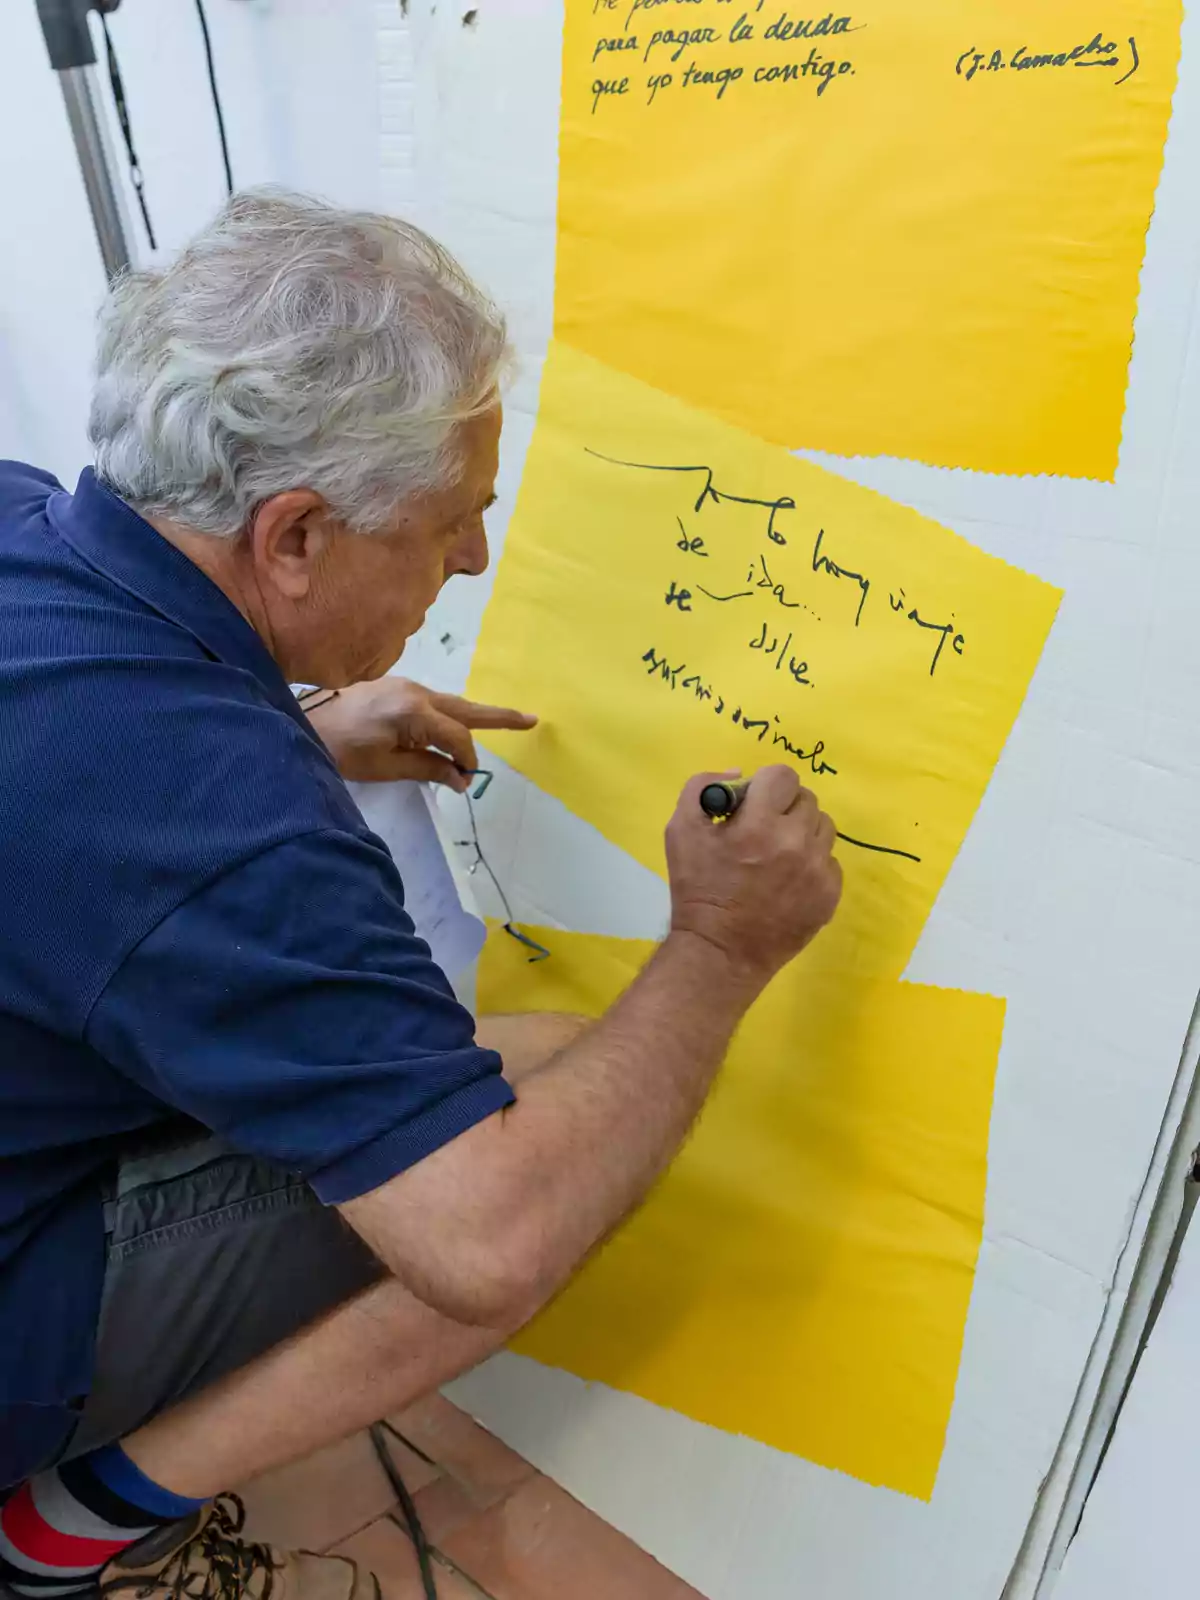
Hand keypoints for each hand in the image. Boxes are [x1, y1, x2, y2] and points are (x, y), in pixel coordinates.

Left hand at [306, 678, 536, 788]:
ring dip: (475, 716)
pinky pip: (433, 701)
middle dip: (499, 716)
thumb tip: (461, 777)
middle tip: (531, 720)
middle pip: (466, 707)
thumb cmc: (342, 750)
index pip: (457, 736)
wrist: (302, 724)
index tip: (466, 780)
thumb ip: (428, 768)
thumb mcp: (386, 768)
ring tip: (506, 721)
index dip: (466, 759)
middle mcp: (415, 691)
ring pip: (450, 702)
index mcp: (414, 711)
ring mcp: (404, 685)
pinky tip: (457, 726)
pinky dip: (450, 715)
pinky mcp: (395, 686)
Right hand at [665, 766, 841, 987]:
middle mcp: (795, 842)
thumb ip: (703, 787)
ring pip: (823, 827)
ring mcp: (817, 870)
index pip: (782, 775)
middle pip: (806, 799)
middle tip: (762, 832)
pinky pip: (830, 861)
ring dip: (801, 833)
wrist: (720, 951)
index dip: (765, 786)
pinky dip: (811, 864)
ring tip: (777, 856)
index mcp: (759, 823)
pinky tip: (788, 881)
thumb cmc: (696, 888)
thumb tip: (738, 774)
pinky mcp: (830, 894)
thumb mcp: (680, 829)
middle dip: (783, 809)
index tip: (753, 805)